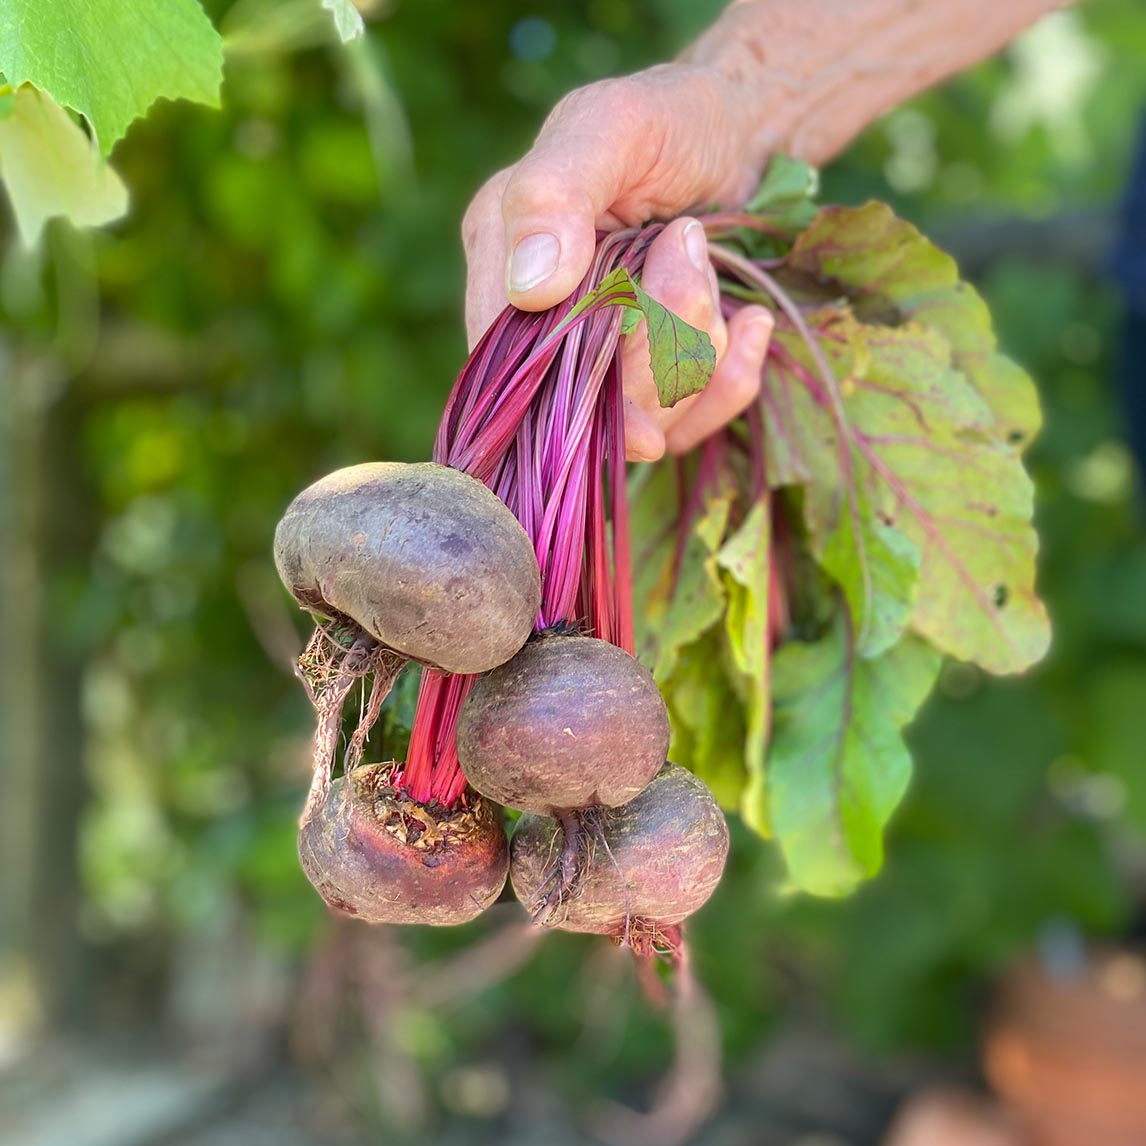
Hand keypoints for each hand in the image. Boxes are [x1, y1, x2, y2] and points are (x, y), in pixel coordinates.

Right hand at [462, 64, 773, 461]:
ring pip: (648, 413)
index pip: (511, 357)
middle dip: (658, 330)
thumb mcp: (615, 127)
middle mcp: (542, 323)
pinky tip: (750, 325)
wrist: (744, 139)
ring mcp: (602, 364)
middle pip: (588, 396)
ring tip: (709, 263)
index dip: (565, 381)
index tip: (632, 347)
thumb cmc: (672, 121)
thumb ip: (556, 192)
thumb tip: (529, 288)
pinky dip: (734, 377)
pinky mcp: (656, 388)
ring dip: (698, 342)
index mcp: (502, 260)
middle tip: (688, 244)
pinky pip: (696, 421)